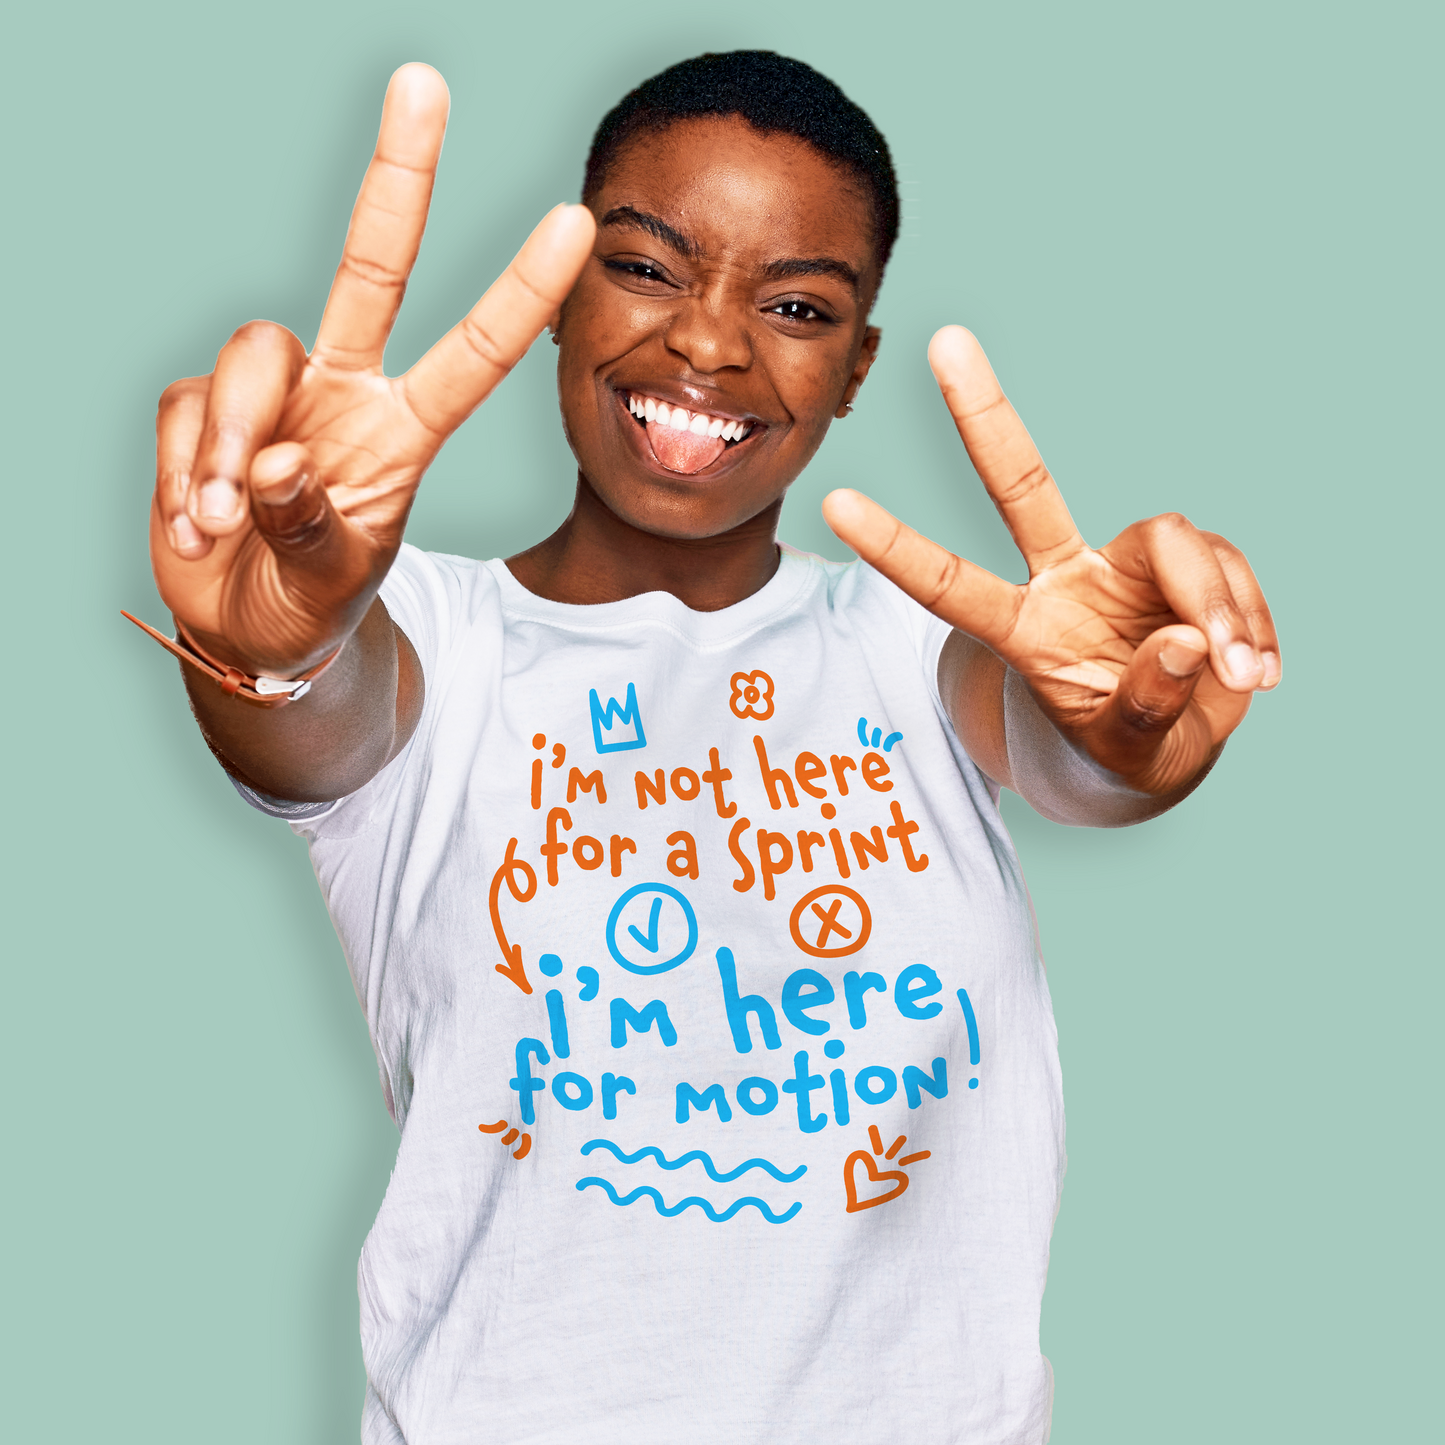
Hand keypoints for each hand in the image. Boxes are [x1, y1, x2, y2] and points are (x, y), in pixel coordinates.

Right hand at [149, 64, 595, 675]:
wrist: (244, 629)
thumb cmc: (309, 603)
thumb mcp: (331, 586)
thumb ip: (311, 529)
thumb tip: (276, 465)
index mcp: (402, 435)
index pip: (472, 354)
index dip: (518, 292)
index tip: (569, 224)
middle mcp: (344, 393)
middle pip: (369, 268)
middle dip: (398, 178)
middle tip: (426, 81)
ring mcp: (273, 395)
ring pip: (253, 350)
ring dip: (232, 439)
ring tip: (222, 519)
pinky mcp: (199, 405)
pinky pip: (187, 404)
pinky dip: (186, 468)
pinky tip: (197, 519)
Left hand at [822, 326, 1279, 795]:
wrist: (1176, 750)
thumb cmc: (1125, 752)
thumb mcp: (1126, 752)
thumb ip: (1144, 706)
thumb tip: (1183, 642)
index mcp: (1025, 632)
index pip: (950, 586)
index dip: (897, 548)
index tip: (834, 504)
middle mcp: (1065, 580)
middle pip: (1021, 484)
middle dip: (983, 414)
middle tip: (943, 340)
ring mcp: (1125, 566)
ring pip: (1177, 542)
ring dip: (1220, 608)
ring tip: (1246, 676)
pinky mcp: (1188, 564)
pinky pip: (1227, 569)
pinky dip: (1251, 621)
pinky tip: (1257, 669)